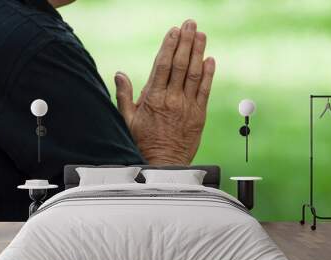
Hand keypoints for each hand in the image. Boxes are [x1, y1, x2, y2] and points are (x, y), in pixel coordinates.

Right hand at [115, 20, 215, 164]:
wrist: (164, 164)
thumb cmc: (143, 142)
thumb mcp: (127, 120)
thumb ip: (123, 95)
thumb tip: (119, 74)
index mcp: (153, 98)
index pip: (162, 65)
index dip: (169, 46)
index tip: (173, 31)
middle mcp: (172, 99)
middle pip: (181, 64)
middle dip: (186, 42)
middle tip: (190, 24)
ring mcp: (188, 106)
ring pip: (195, 74)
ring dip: (199, 52)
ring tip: (201, 35)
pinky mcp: (199, 115)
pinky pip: (205, 90)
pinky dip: (209, 74)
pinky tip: (210, 59)